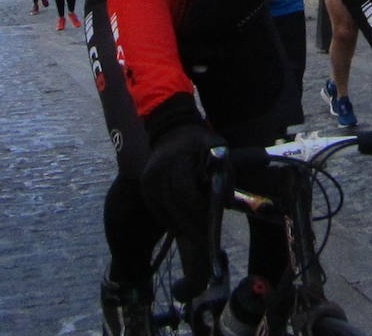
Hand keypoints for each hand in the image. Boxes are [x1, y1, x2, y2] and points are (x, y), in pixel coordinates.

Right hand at [141, 122, 217, 298]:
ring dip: (180, 226)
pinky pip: (156, 209)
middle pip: (174, 205)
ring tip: (195, 237)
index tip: (211, 226)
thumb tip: (226, 204)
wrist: (172, 130)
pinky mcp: (144, 184)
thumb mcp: (218, 149)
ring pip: (164, 210)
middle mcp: (158, 169)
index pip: (184, 191)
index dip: (197, 211)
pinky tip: (180, 228)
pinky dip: (168, 220)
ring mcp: (148, 177)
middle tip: (205, 241)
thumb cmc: (199, 141)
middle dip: (191, 225)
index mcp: (177, 159)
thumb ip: (225, 174)